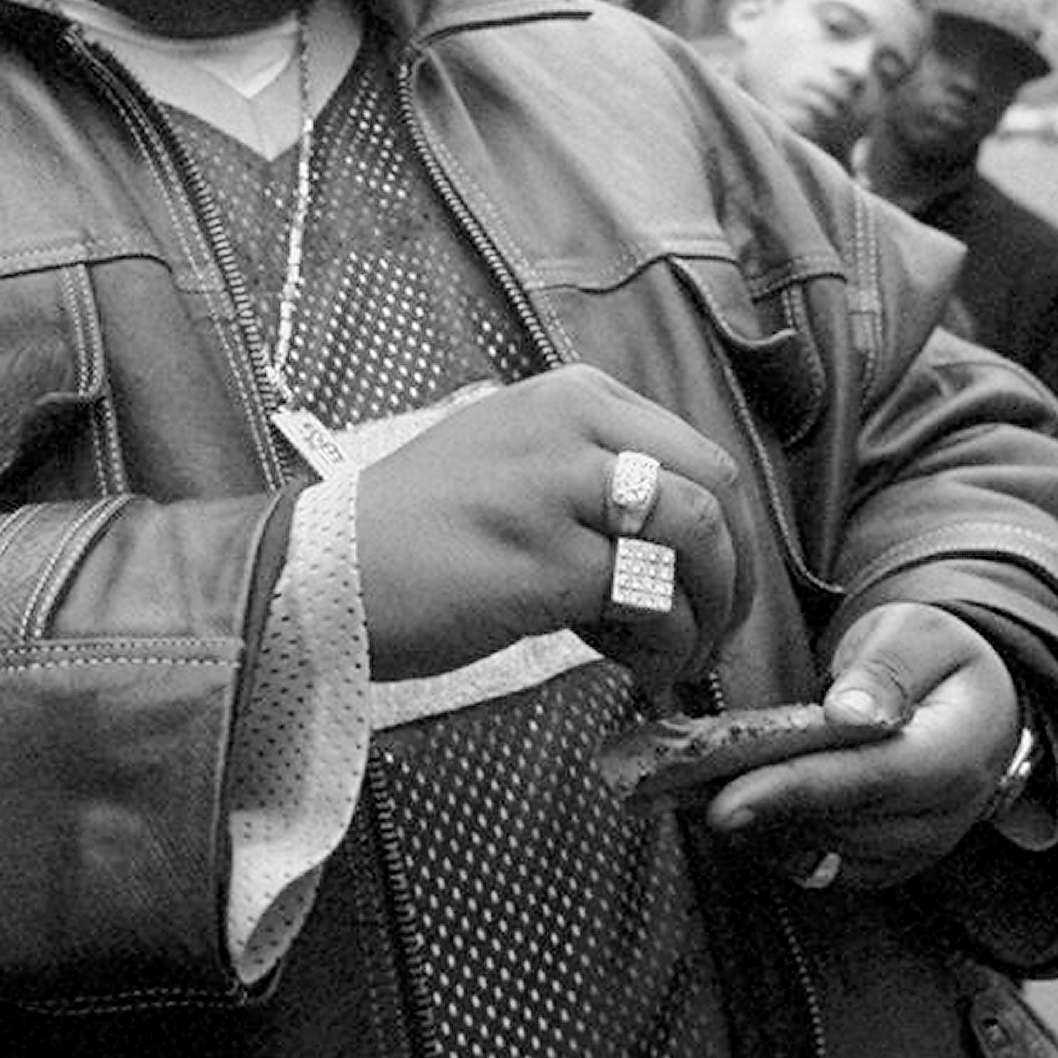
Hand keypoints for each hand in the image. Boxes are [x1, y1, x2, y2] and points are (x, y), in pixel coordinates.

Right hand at [354, 364, 743, 689]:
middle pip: (714, 489)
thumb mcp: (515, 460)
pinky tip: (630, 663)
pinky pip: (651, 601)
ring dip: (706, 613)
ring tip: (675, 655)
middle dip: (735, 570)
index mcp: (572, 394)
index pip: (697, 452)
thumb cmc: (417, 533)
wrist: (322, 572)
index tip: (715, 584)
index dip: (727, 530)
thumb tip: (684, 542)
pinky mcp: (546, 560)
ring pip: (695, 540)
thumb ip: (595, 476)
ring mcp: (559, 487)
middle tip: (718, 628)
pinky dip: (662, 643)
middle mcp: (572, 423)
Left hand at [700, 604, 1030, 890]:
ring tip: (693, 790)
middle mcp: (942, 816)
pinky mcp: (885, 864)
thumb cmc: (937, 661)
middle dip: (757, 806)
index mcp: (958, 752)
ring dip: (757, 826)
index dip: (795, 792)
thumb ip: (886, 669)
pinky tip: (735, 807)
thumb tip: (849, 712)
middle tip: (678, 784)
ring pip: (822, 851)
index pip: (870, 780)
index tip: (726, 801)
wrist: (973, 708)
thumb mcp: (917, 636)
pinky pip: (821, 866)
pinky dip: (772, 841)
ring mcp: (915, 850)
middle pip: (837, 823)